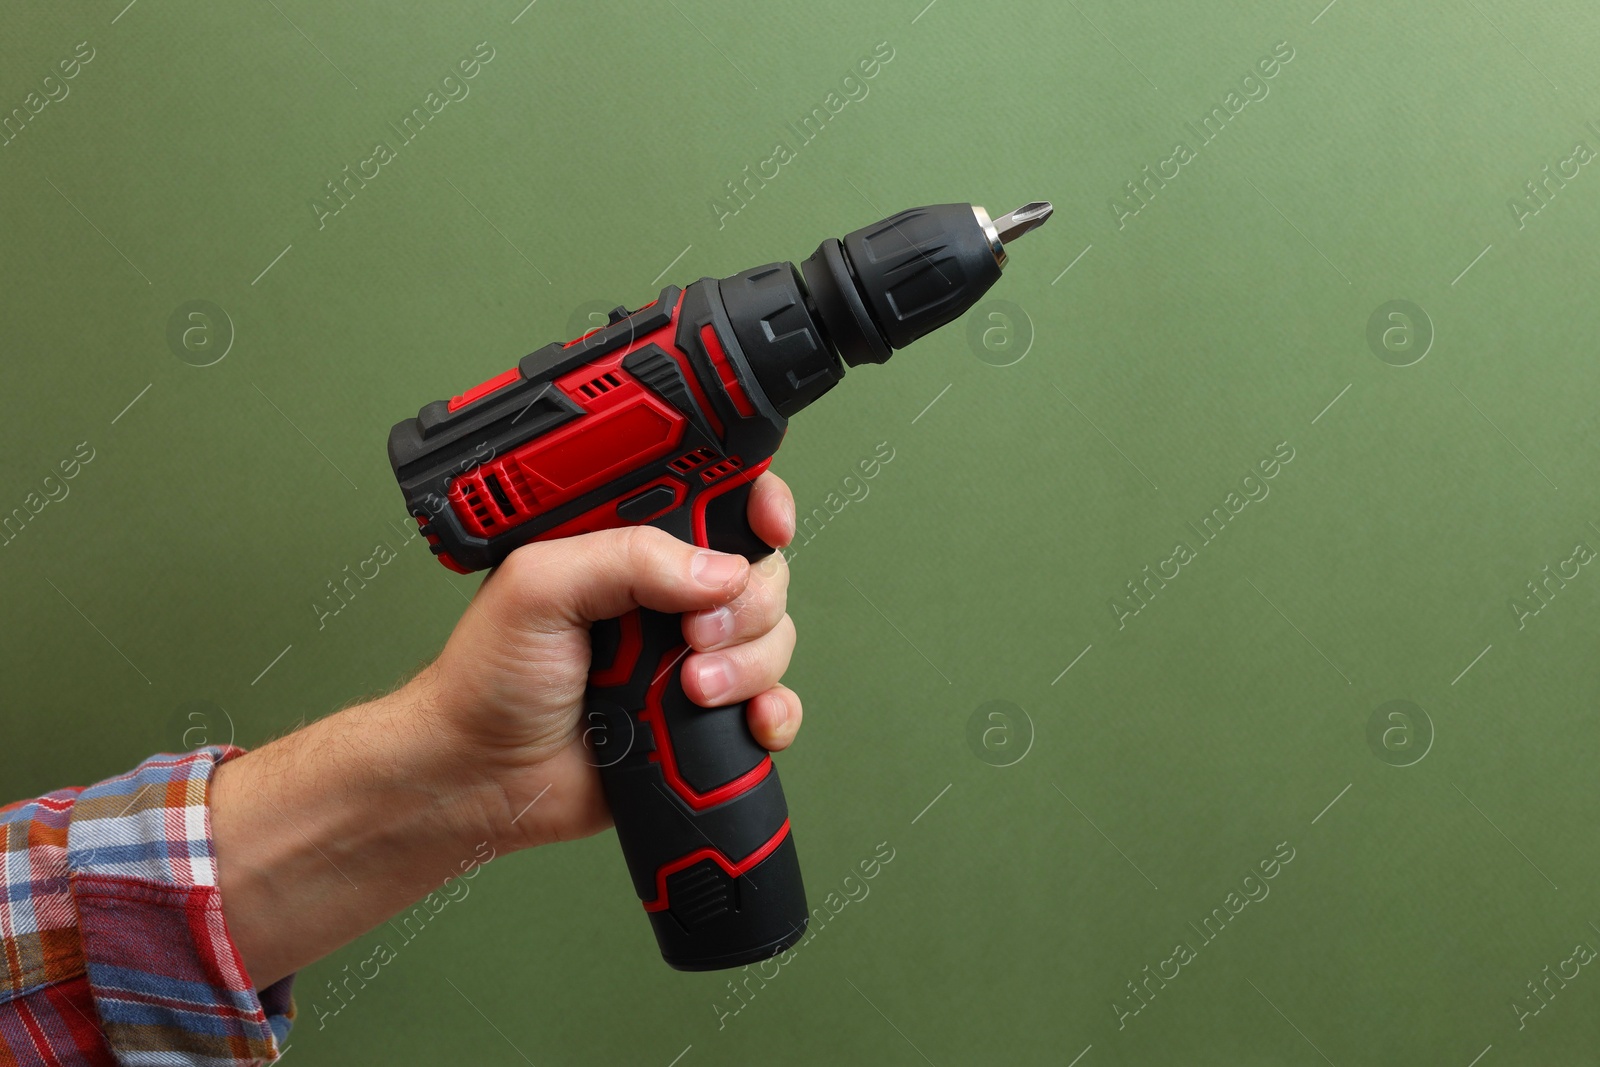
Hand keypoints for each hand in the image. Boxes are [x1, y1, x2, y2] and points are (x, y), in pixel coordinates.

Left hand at [420, 470, 802, 849]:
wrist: (481, 777)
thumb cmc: (489, 678)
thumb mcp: (540, 587)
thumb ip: (627, 558)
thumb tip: (720, 571)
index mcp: (631, 548)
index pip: (719, 503)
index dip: (758, 506)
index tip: (769, 526)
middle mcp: (669, 597)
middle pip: (762, 575)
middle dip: (747, 607)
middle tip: (691, 636)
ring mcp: (692, 657)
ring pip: (774, 641)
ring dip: (749, 667)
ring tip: (689, 689)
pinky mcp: (705, 718)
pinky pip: (776, 705)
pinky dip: (774, 713)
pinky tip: (746, 721)